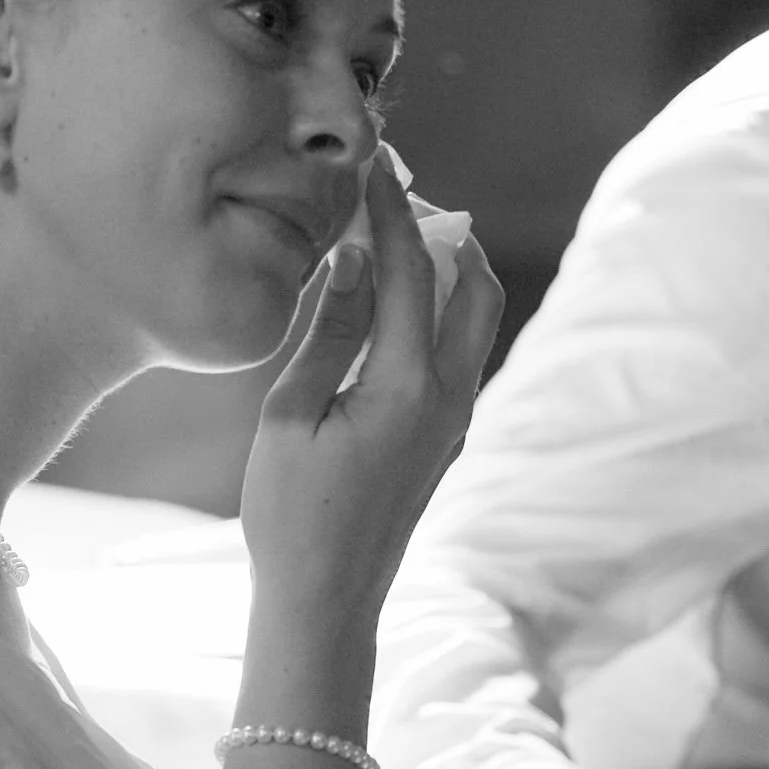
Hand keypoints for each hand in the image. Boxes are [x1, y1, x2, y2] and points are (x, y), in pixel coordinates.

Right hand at [241, 155, 504, 615]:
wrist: (325, 603)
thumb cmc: (291, 516)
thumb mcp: (290, 416)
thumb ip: (331, 331)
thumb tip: (360, 258)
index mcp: (408, 387)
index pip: (412, 271)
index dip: (394, 211)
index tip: (378, 165)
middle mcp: (449, 398)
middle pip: (478, 287)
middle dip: (447, 233)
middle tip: (400, 199)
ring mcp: (454, 421)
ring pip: (476, 321)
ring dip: (450, 272)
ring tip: (398, 240)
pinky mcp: (444, 439)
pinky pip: (458, 353)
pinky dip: (440, 312)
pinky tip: (394, 305)